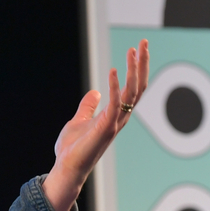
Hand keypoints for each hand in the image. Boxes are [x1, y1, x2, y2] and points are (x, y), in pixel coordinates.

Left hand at [42, 39, 149, 210]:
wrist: (66, 168)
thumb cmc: (73, 149)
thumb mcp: (79, 120)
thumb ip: (88, 106)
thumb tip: (94, 92)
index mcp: (116, 115)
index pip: (133, 88)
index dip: (137, 68)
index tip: (136, 49)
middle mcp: (120, 118)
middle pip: (138, 87)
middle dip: (142, 64)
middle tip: (143, 42)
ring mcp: (114, 123)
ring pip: (132, 93)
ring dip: (134, 70)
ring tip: (134, 50)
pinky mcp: (105, 128)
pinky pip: (115, 104)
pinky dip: (115, 87)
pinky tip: (114, 70)